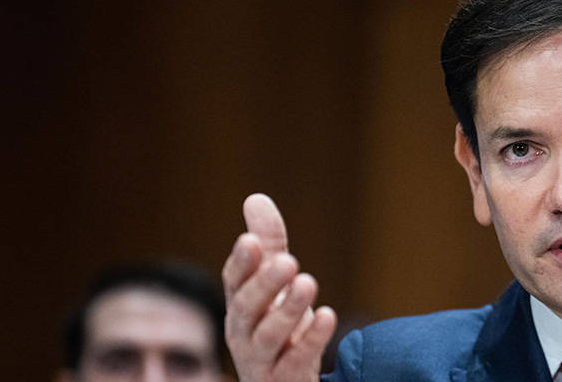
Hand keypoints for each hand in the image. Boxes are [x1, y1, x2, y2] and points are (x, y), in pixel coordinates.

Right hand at [222, 193, 336, 381]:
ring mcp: (261, 359)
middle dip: (264, 284)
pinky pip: (295, 361)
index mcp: (240, 305)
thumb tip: (256, 198)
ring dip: (287, 310)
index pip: (233, 281)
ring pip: (267, 337)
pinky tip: (327, 316)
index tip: (251, 241)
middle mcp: (243, 332)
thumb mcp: (274, 284)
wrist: (284, 381)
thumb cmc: (278, 325)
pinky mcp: (284, 379)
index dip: (241, 263)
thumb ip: (269, 243)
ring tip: (308, 282)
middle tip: (288, 261)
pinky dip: (310, 340)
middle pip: (245, 308)